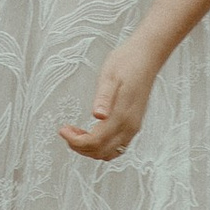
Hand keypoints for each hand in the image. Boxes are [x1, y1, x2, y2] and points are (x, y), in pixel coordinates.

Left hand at [60, 42, 155, 161]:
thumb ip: (103, 97)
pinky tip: (91, 134)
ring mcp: (133, 127)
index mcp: (122, 115)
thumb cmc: (126, 63)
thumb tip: (97, 115)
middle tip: (66, 131)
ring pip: (109, 152)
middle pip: (101, 151)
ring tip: (76, 133)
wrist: (146, 56)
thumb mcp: (110, 75)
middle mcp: (130, 126)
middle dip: (80, 147)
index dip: (76, 141)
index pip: (96, 141)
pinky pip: (117, 146)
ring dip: (90, 149)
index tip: (63, 130)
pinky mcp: (133, 124)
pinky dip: (101, 147)